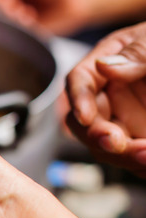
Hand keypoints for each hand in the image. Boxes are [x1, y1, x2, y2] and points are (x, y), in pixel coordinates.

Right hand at [65, 21, 145, 176]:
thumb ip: (136, 54)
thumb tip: (104, 67)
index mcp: (107, 66)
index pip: (80, 80)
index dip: (78, 99)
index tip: (85, 117)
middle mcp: (111, 96)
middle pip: (87, 122)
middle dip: (99, 136)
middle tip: (117, 143)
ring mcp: (128, 120)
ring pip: (109, 146)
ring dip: (125, 156)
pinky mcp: (142, 139)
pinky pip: (136, 158)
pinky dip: (141, 163)